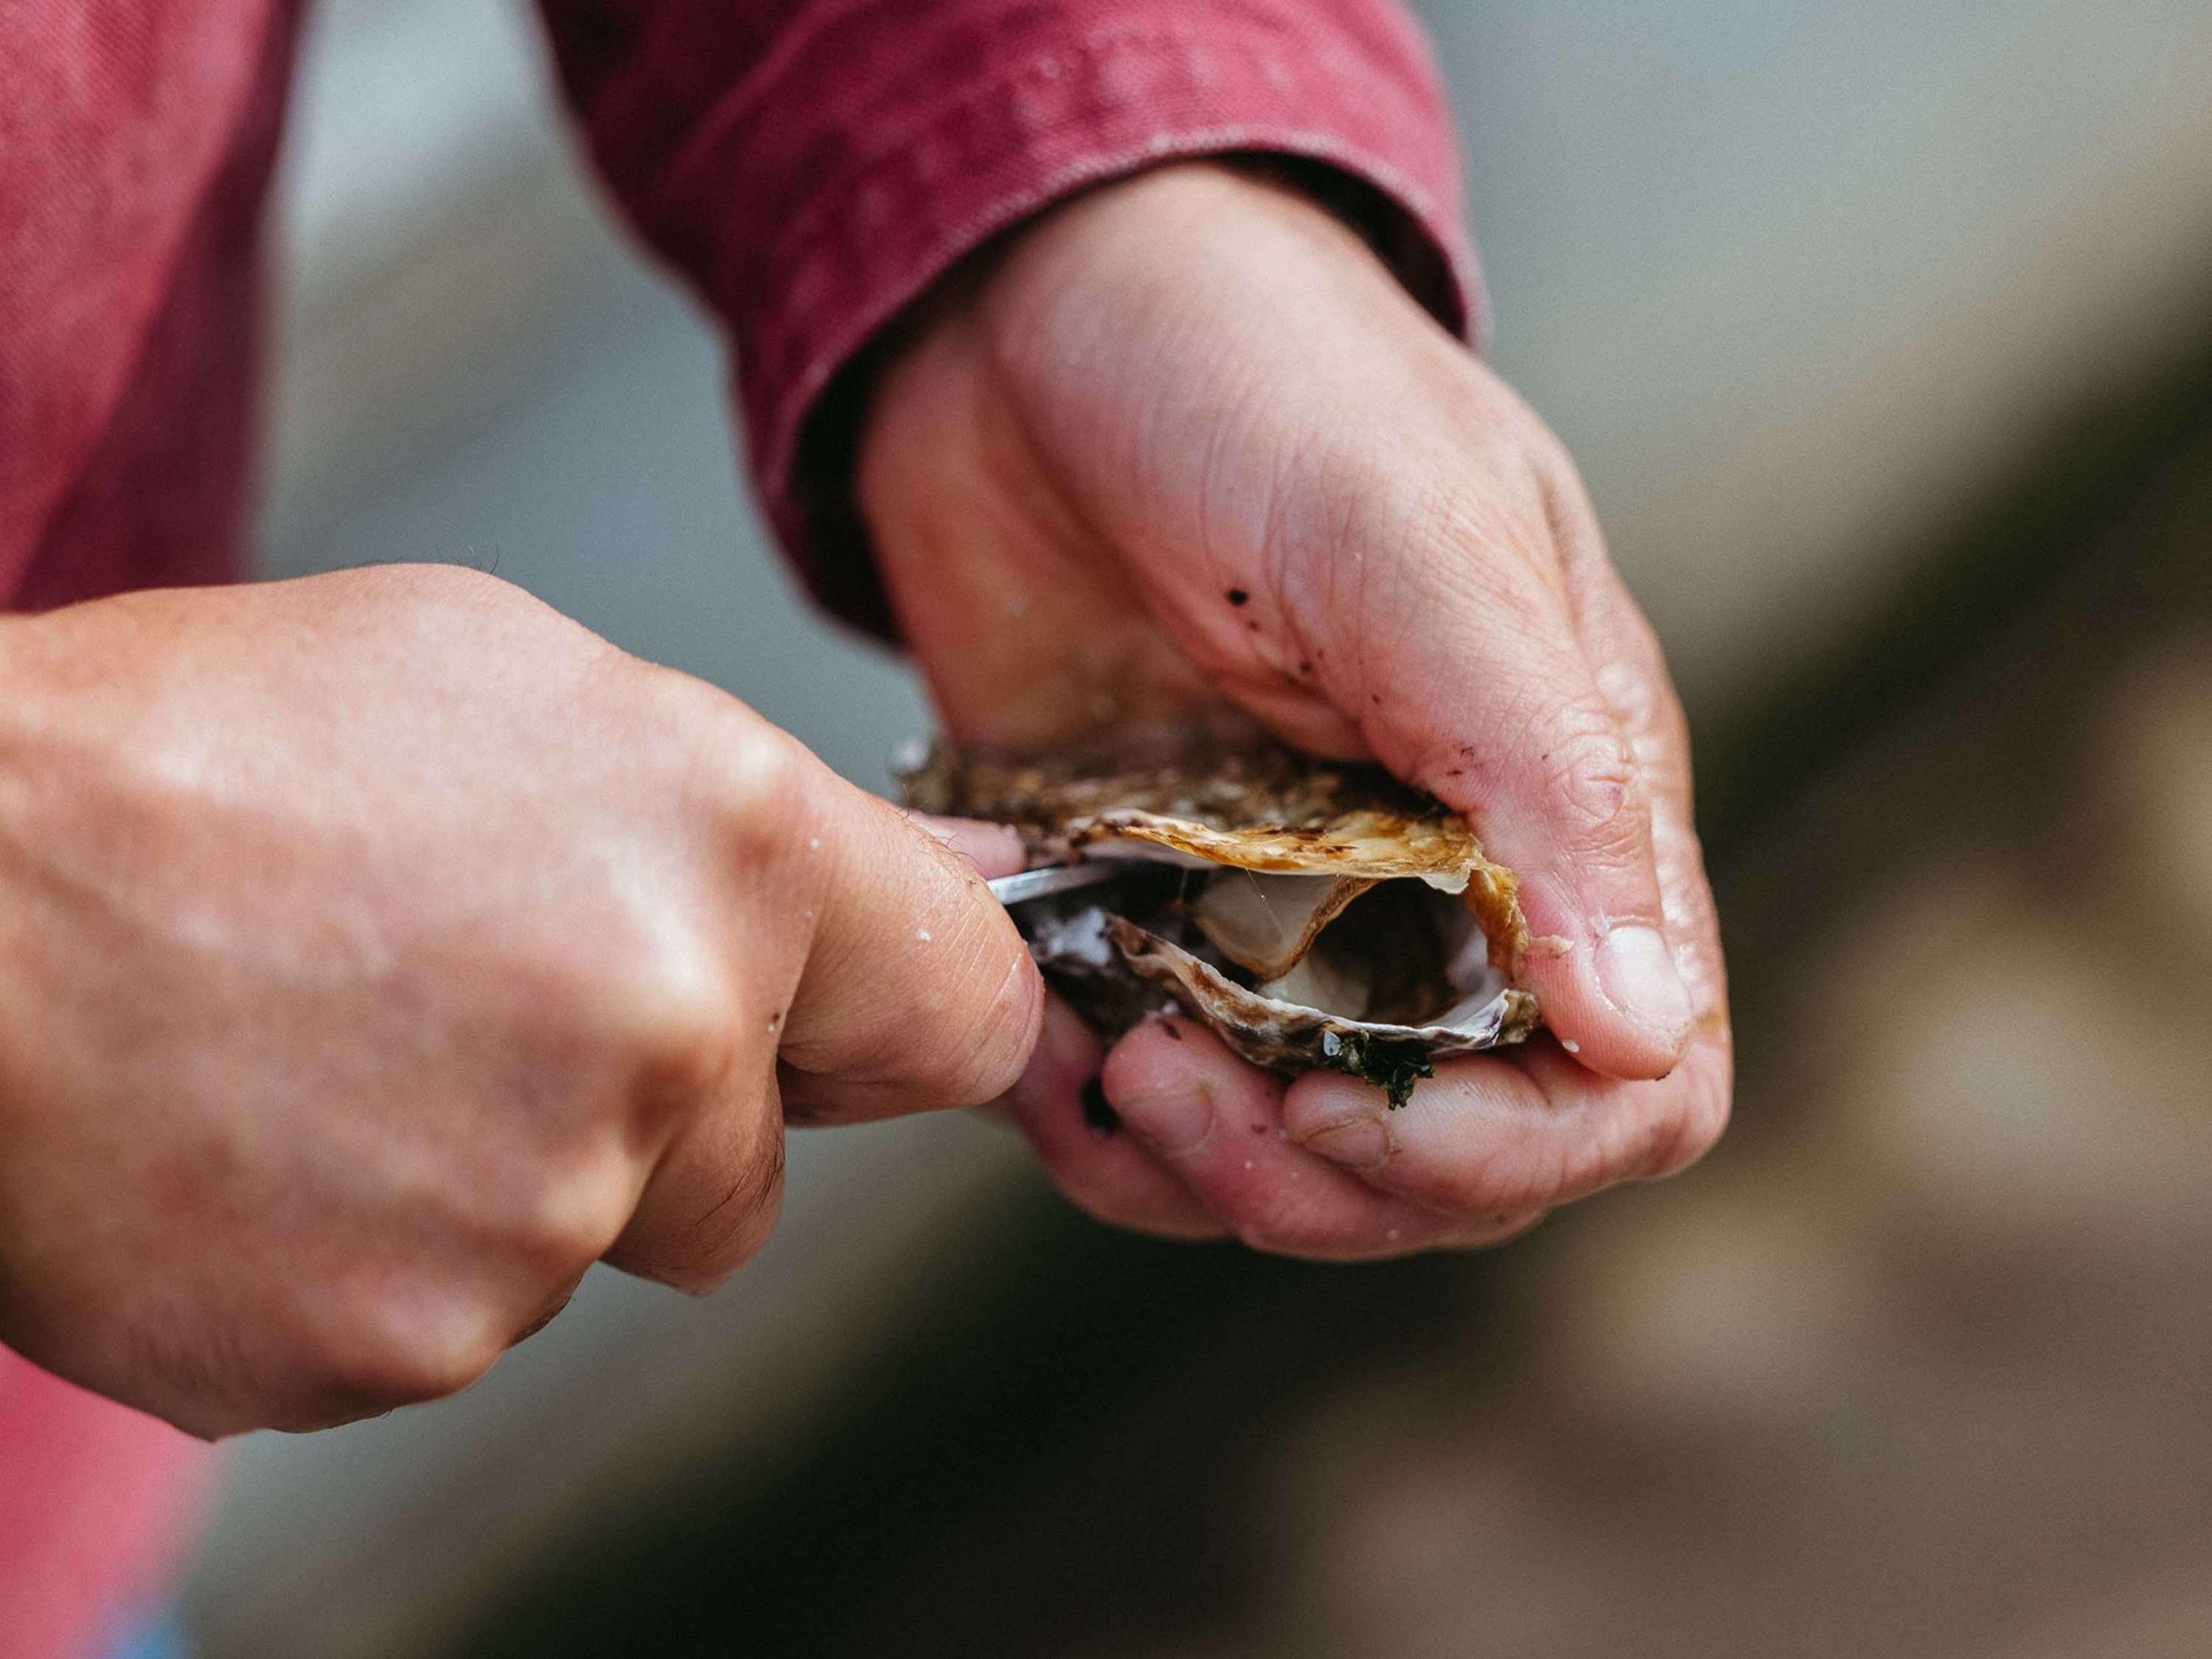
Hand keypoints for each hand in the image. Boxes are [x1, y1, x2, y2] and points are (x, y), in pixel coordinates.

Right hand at [0, 566, 1038, 1434]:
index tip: (860, 1031)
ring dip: (513, 1176)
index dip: (908, 1022)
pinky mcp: (403, 1346)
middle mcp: (672, 1037)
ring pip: (599, 1241)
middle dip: (669, 1110)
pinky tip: (279, 1139)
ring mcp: (539, 1214)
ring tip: (344, 1046)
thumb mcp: (525, 683)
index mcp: (732, 847)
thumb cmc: (208, 749)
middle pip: (759, 1164)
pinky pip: (458, 1321)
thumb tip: (962, 894)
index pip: (967, 1006)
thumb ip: (765, 819)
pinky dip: (387, 1257)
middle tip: (483, 999)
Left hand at [860, 163, 1729, 1257]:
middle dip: (1327, 1176)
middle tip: (1182, 1084)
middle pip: (1453, 1158)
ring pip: (1290, 1154)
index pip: (1631, 1079)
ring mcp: (1277, 909)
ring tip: (1106, 1065)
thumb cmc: (1250, 374)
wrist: (1022, 311)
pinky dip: (1090, 1113)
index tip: (1356, 1109)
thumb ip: (1542, 778)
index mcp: (1560, 802)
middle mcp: (1435, 886)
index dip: (1514, 1148)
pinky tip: (1039, 1044)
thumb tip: (1645, 1028)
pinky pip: (1138, 1093)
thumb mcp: (1412, 543)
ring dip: (1199, 1168)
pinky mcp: (1135, 908)